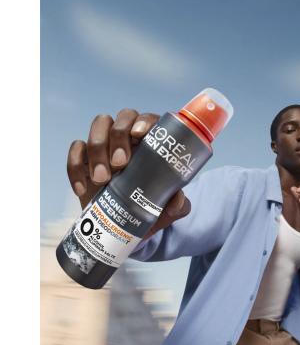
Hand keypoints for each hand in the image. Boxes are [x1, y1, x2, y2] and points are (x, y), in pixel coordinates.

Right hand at [67, 109, 190, 238]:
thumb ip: (178, 205)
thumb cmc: (148, 209)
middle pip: (122, 117)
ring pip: (98, 126)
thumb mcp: (168, 211)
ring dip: (97, 148)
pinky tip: (83, 190)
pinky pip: (76, 150)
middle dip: (118, 135)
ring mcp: (106, 146)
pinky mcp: (85, 159)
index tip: (140, 134)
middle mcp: (128, 139)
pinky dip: (76, 167)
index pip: (148, 120)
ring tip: (102, 179)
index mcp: (150, 144)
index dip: (144, 121)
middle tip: (121, 163)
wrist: (123, 226)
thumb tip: (178, 201)